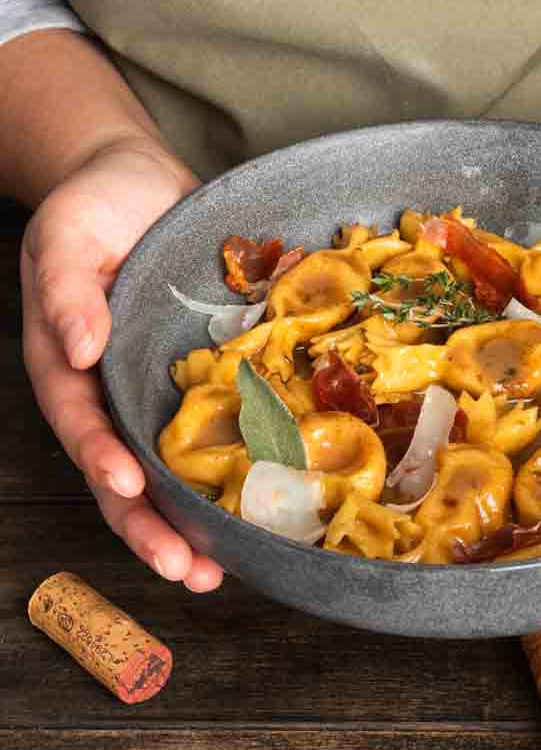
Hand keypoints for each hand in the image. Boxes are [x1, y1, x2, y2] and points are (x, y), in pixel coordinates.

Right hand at [21, 137, 224, 591]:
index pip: (83, 427)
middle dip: (151, 526)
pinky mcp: (202, 376)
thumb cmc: (94, 206)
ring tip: (224, 569)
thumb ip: (65, 292)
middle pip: (124, 473)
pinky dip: (236, 466)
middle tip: (190, 570)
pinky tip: (267, 502)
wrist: (140, 179)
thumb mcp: (66, 237)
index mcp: (69, 367)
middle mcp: (112, 391)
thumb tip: (79, 348)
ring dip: (193, 520)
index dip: (103, 462)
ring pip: (171, 467)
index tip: (128, 488)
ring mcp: (157, 389)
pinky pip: (218, 426)